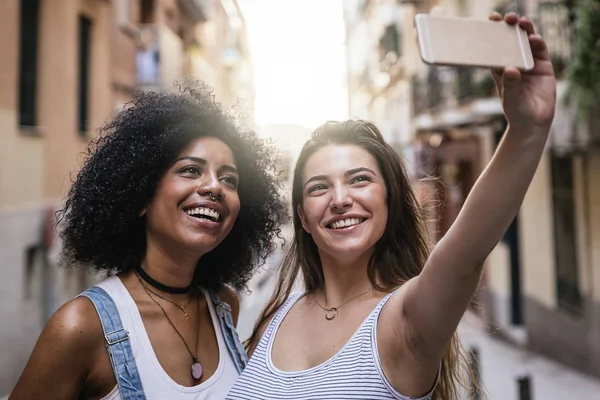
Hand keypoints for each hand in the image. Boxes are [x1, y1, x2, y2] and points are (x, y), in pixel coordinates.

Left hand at [489, 12, 556, 130]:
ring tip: (521, 22)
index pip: (495, 49)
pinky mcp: (543, 66)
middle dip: (509, 28)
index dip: (492, 36)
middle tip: (506, 18)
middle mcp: (515, 63)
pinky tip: (534, 38)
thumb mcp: (510, 99)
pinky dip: (538, 44)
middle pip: (511, 41)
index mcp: (500, 70)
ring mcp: (530, 64)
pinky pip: (540, 51)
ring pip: (527, 42)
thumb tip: (510, 70)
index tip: (489, 23)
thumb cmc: (516, 111)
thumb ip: (510, 85)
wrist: (533, 123)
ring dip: (524, 31)